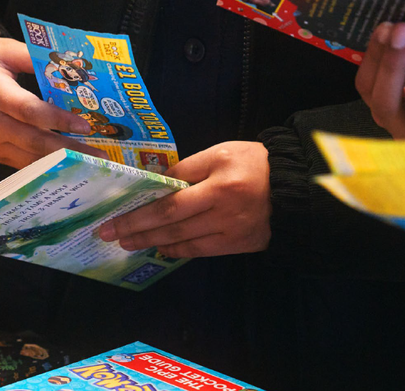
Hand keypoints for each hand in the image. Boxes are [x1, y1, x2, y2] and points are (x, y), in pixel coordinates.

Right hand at [0, 38, 106, 168]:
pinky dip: (46, 168)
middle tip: (98, 155)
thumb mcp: (0, 49)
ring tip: (91, 165)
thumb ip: (32, 56)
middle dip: (68, 150)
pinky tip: (69, 168)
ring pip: (29, 159)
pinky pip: (22, 166)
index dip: (57, 120)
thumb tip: (67, 64)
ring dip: (61, 164)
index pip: (28, 111)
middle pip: (33, 142)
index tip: (84, 124)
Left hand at [98, 142, 271, 257]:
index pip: (170, 202)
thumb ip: (188, 168)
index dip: (139, 212)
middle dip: (136, 230)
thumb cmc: (255, 162)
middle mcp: (222, 212)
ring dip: (151, 242)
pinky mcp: (238, 245)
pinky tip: (160, 247)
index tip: (115, 217)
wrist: (295, 186)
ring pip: (182, 241)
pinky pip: (200, 251)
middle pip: (170, 225)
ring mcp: (230, 232)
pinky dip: (177, 250)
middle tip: (109, 235)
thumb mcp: (221, 153)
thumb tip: (158, 183)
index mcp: (218, 185)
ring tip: (128, 243)